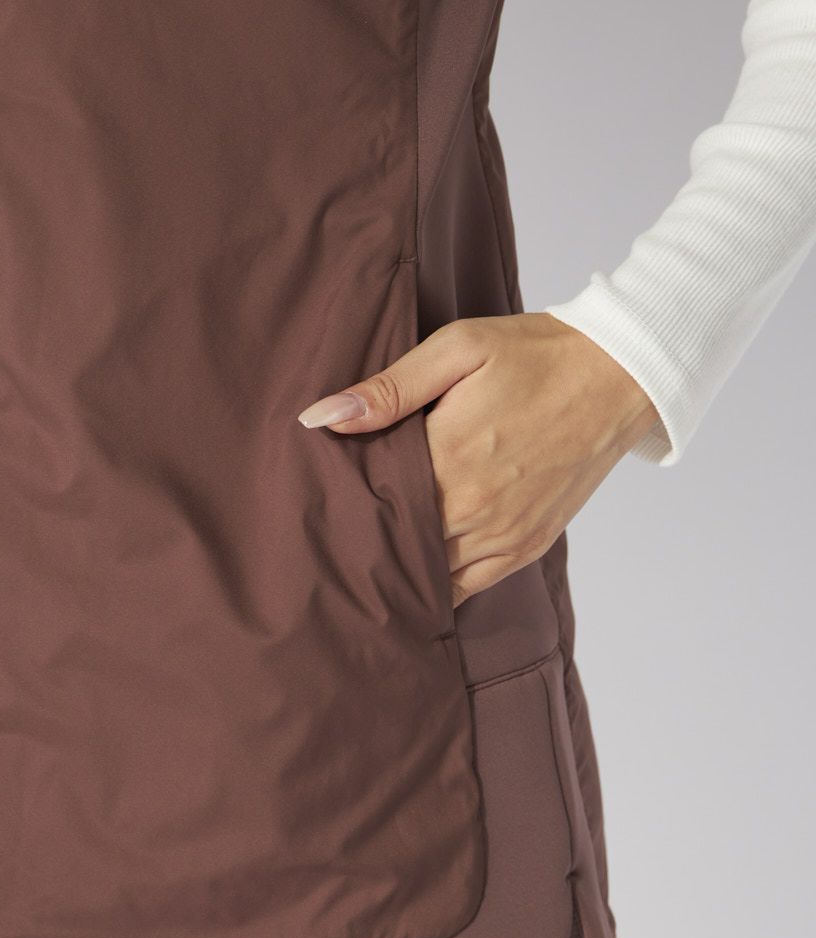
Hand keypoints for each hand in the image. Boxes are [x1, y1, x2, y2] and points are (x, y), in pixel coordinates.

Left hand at [297, 312, 661, 605]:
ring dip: (400, 566)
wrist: (619, 375)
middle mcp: (475, 509)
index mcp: (450, 459)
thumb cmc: (536, 355)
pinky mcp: (526, 547)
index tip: (319, 506)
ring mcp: (504, 536)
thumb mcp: (457, 350)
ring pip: (430, 574)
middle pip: (397, 546)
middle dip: (366, 540)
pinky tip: (415, 572)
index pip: (374, 505)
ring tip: (367, 555)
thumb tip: (321, 418)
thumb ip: (388, 389)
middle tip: (332, 536)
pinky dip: (439, 583)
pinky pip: (467, 587)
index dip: (343, 508)